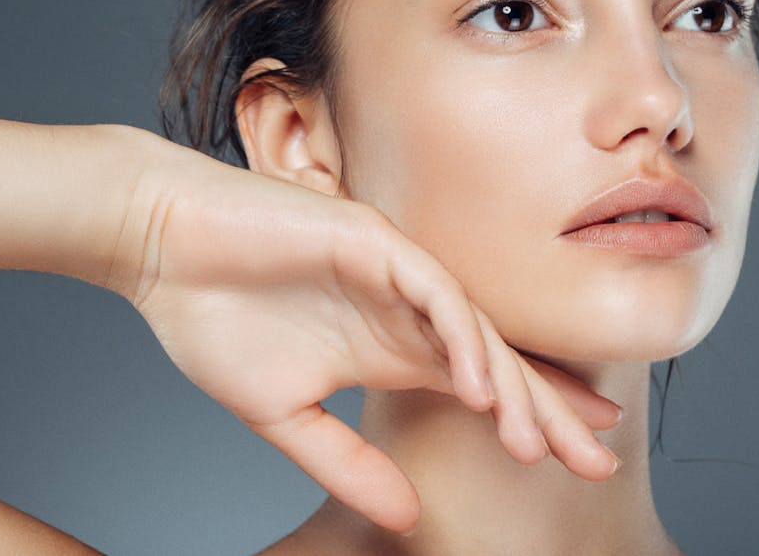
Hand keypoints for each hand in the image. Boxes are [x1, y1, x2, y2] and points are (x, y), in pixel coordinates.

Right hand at [113, 143, 621, 533]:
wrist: (160, 249)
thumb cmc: (214, 320)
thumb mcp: (284, 416)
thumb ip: (347, 463)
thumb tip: (407, 516)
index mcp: (388, 347)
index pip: (478, 384)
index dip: (532, 415)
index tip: (579, 453)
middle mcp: (404, 311)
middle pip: (494, 362)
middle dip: (546, 409)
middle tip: (598, 456)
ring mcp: (394, 273)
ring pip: (472, 330)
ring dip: (507, 385)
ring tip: (534, 441)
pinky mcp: (373, 242)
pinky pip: (431, 293)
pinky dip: (457, 336)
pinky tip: (477, 385)